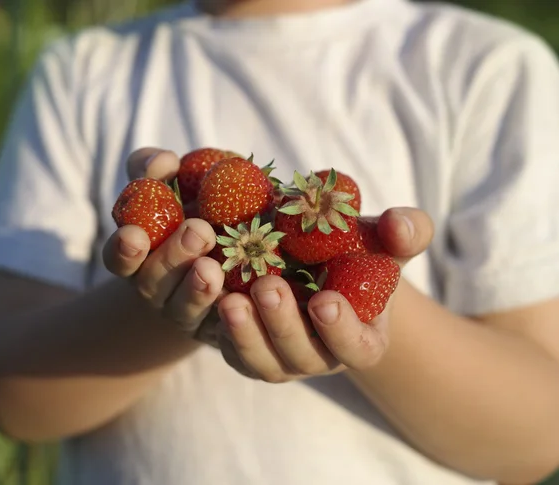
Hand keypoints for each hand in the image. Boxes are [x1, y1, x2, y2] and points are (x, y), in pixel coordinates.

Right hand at [102, 147, 224, 337]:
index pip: (119, 258)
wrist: (225, 254)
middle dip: (173, 258)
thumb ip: (155, 169)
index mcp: (138, 258)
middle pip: (154, 283)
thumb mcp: (169, 184)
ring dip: (198, 289)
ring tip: (213, 269)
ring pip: (186, 309)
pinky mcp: (219, 329)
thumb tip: (164, 161)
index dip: (123, 250)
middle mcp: (156, 290)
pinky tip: (249, 295)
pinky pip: (225, 327)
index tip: (133, 234)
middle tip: (198, 231)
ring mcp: (187, 314)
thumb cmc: (189, 210)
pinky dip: (234, 314)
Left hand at [215, 208, 433, 381]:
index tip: (325, 300)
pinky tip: (209, 296)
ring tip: (229, 299)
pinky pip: (231, 350)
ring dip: (244, 335)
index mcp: (360, 338)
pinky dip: (218, 329)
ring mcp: (280, 357)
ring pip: (261, 362)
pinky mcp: (247, 349)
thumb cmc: (356, 253)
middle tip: (267, 287)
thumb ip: (405, 232)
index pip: (358, 348)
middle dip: (283, 325)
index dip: (342, 331)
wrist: (316, 262)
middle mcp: (319, 357)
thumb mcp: (382, 240)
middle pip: (302, 357)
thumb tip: (400, 224)